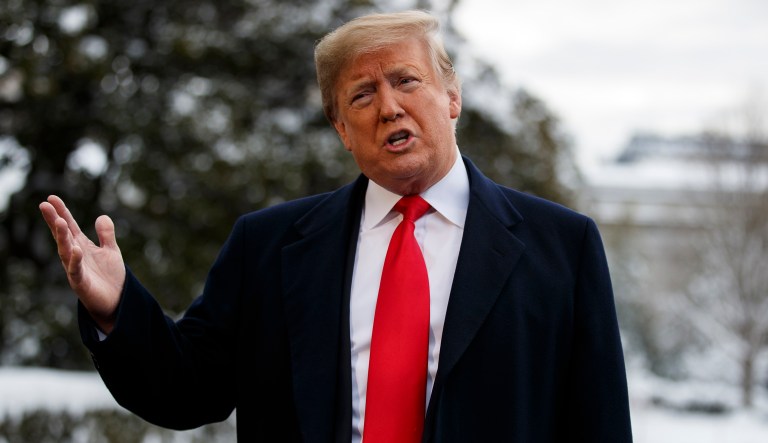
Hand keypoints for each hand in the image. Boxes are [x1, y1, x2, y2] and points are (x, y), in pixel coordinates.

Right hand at [39, 195, 125, 332]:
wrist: (116, 302)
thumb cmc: (110, 277)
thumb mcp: (110, 251)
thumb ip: (106, 235)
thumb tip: (102, 216)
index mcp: (81, 247)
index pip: (69, 227)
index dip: (62, 212)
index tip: (52, 198)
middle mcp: (75, 256)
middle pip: (62, 236)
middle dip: (55, 221)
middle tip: (44, 205)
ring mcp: (76, 269)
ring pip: (65, 251)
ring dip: (62, 237)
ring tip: (60, 221)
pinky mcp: (80, 283)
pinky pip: (76, 270)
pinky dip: (75, 260)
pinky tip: (76, 249)